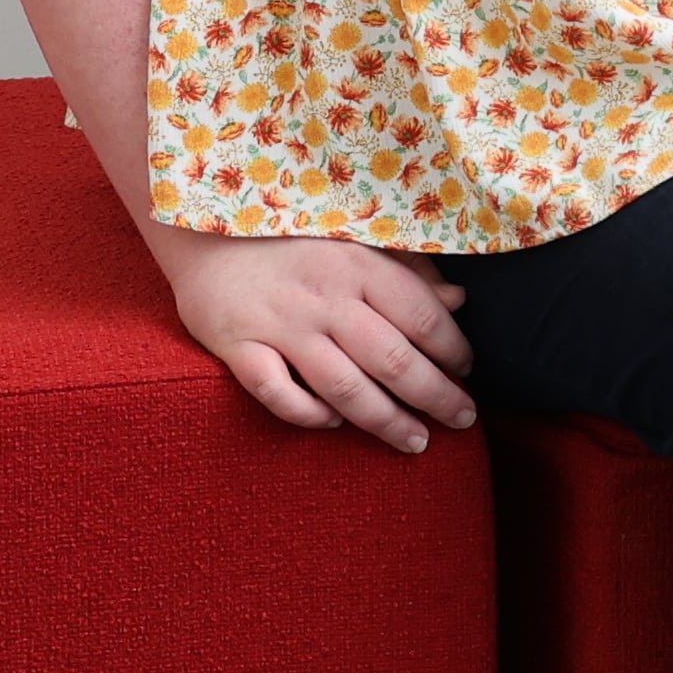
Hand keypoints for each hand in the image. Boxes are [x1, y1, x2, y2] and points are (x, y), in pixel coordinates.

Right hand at [158, 227, 475, 453]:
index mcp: (361, 266)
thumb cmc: (293, 238)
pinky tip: (332, 423)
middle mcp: (326, 299)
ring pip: (344, 387)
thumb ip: (408, 272)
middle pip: (393, 361)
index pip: (423, 317)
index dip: (454, 350)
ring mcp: (281, 326)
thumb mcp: (357, 240)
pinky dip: (306, 413)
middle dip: (436, 397)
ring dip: (386, 421)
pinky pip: (276, 393)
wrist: (204, 229)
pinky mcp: (238, 346)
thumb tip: (458, 302)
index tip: (468, 372)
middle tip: (462, 420)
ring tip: (416, 442)